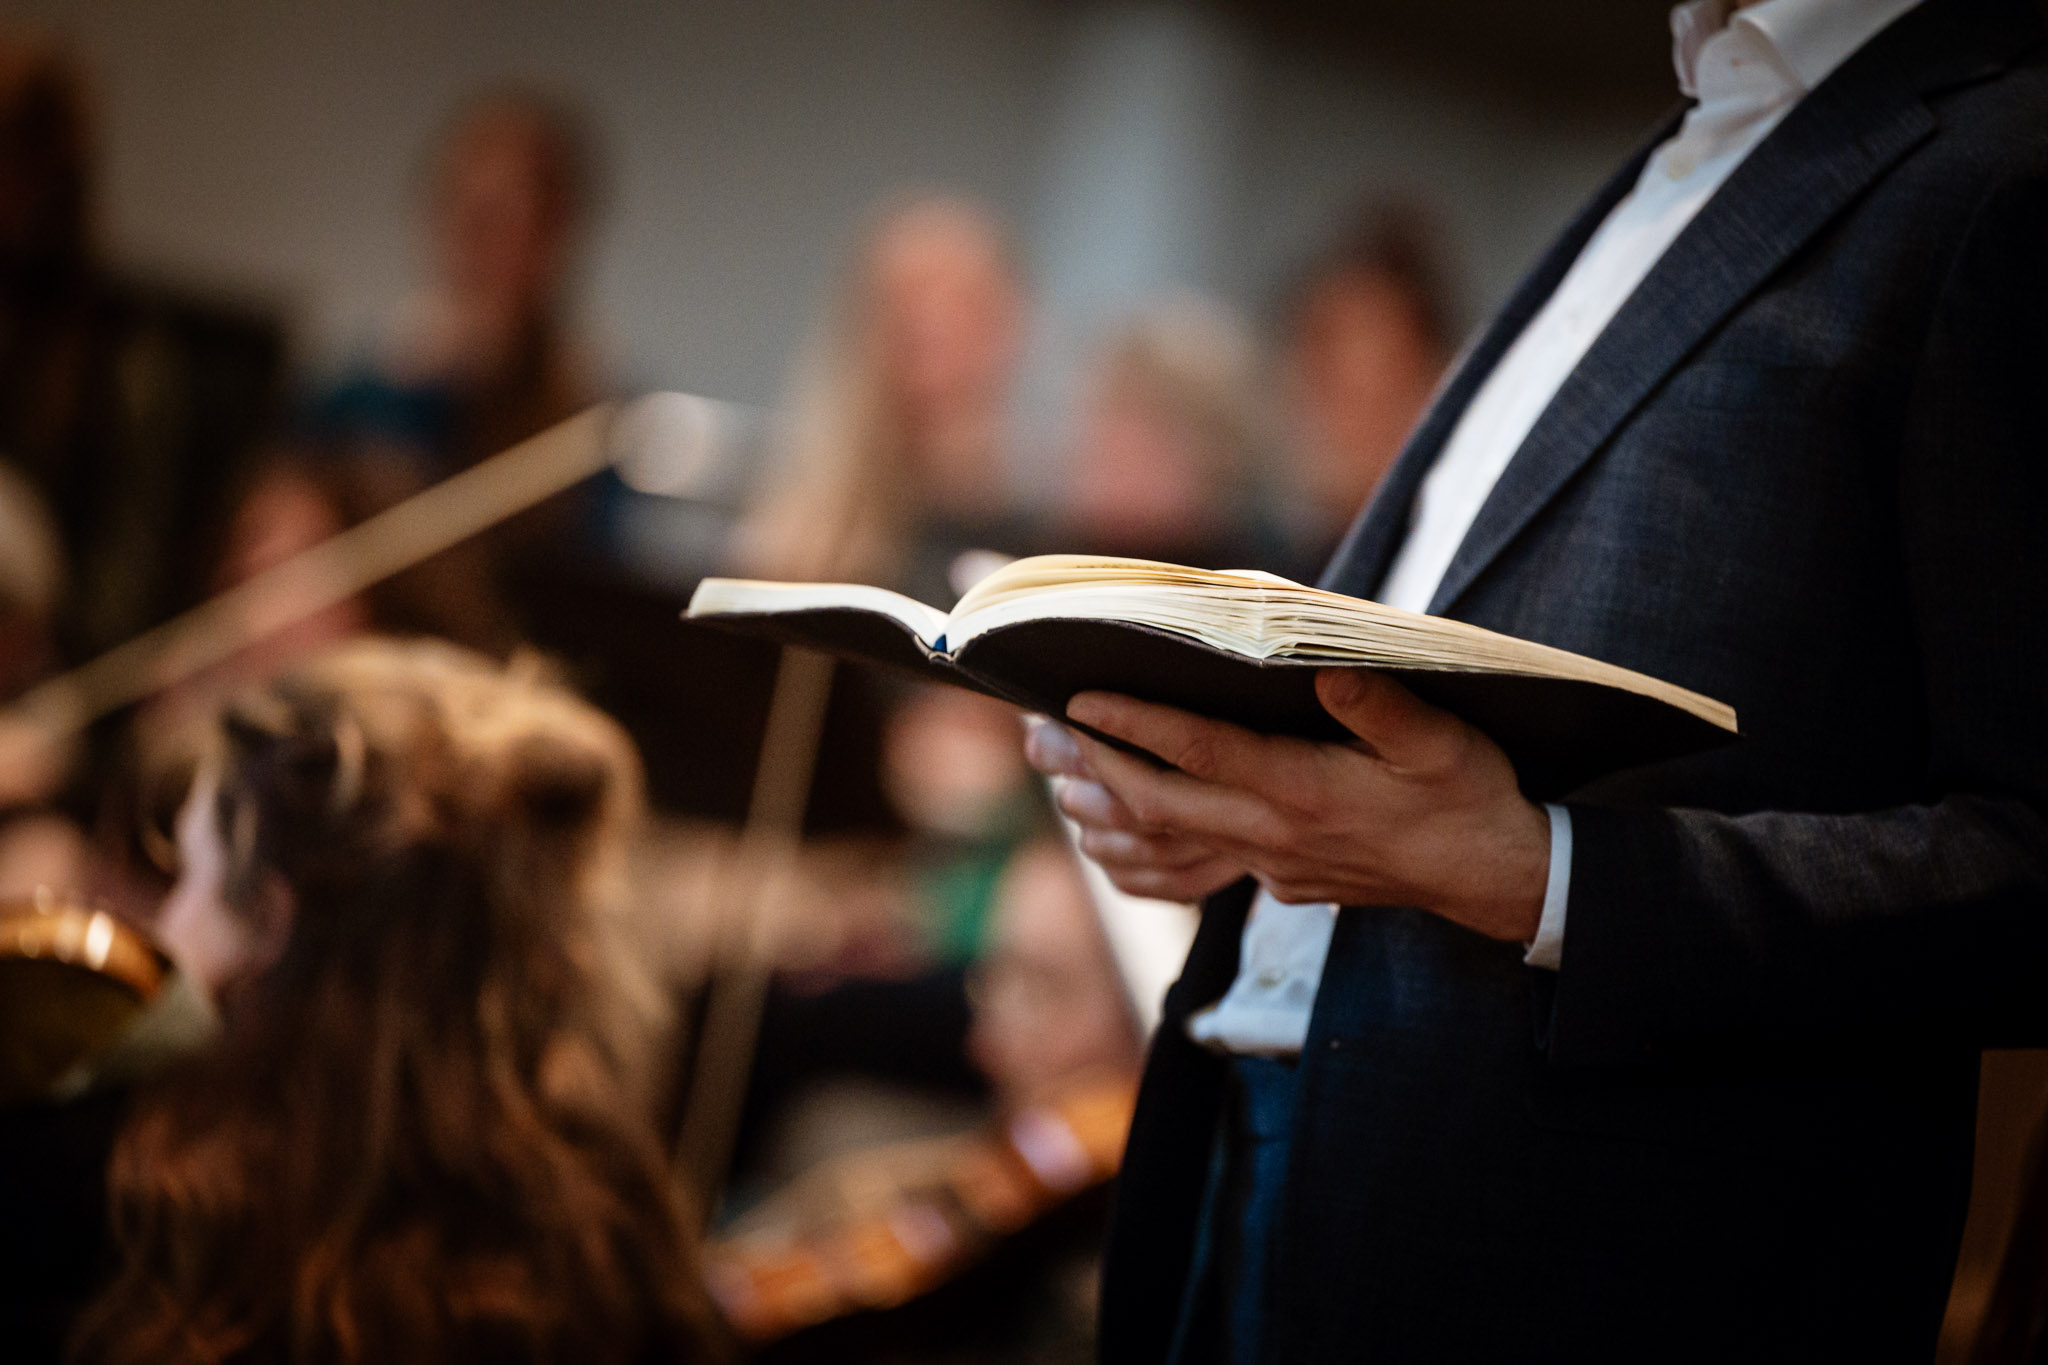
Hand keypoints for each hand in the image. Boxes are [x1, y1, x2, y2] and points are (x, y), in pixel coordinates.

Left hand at [1023, 670, 1550, 941]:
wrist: (1491, 878)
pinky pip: (1199, 859)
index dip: (1136, 723)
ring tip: (1063, 767)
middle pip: (1160, 802)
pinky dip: (1155, 833)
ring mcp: (1272, 864)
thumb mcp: (1441, 742)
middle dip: (1096, 765)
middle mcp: (1275, 834)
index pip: (1200, 753)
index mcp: (1305, 791)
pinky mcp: (1278, 880)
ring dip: (1113, 804)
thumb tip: (1324, 667)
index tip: (1080, 697)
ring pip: (1171, 837)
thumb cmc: (1467, 797)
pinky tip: (1131, 806)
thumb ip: (1382, 706)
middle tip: (1046, 729)